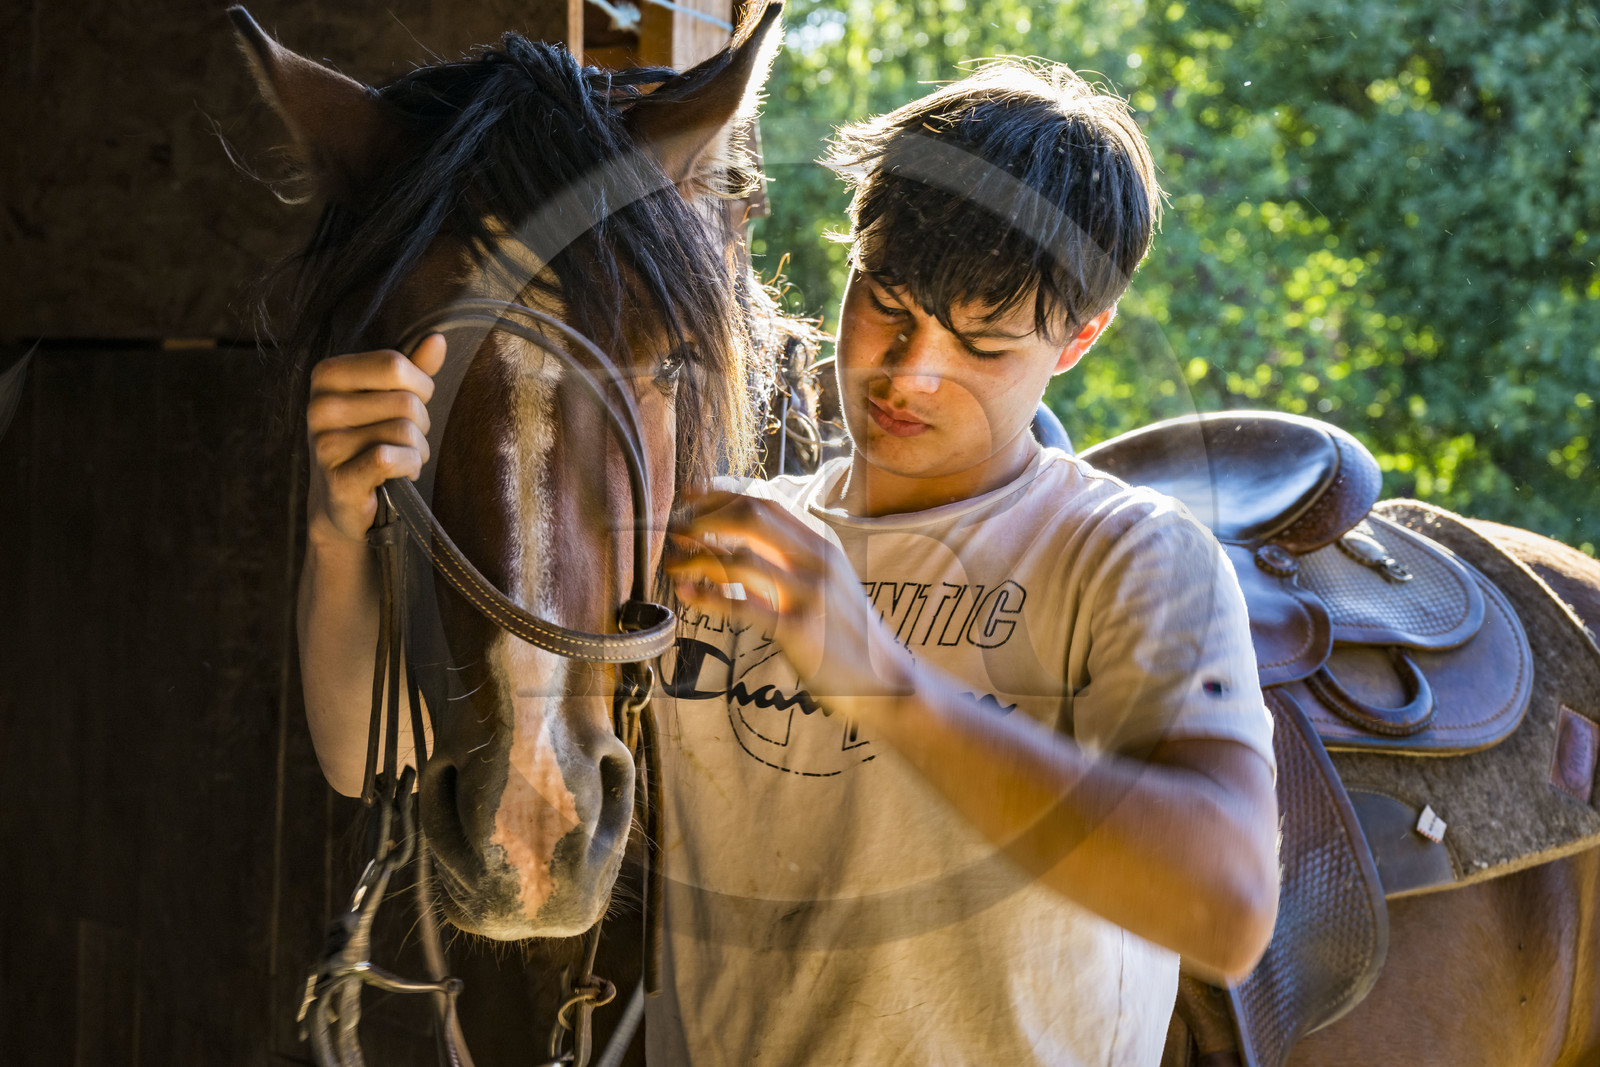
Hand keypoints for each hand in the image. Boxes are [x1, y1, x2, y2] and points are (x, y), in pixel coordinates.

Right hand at [305, 335, 445, 544]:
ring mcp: (326, 443)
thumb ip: (411, 369)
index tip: (411, 405)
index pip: (395, 364)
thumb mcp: (387, 399)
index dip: (419, 386)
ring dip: (418, 450)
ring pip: (405, 431)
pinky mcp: (339, 477)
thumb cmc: (369, 443)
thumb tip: (438, 339)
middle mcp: (320, 405)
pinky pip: (393, 458)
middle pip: (405, 401)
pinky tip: (400, 474)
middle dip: (420, 424)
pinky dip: (410, 466)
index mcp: (328, 375)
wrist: (342, 503)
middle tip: (404, 441)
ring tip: (401, 459)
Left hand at [665, 490, 914, 708]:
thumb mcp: (825, 584)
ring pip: (740, 558)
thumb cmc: (847, 634)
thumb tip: (732, 547)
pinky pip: (743, 605)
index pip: (766, 502)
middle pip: (751, 517)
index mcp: (822, 545)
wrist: (885, 679)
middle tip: (675, 530)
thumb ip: (787, 562)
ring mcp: (809, 593)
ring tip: (673, 566)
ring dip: (697, 559)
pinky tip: (688, 596)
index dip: (722, 494)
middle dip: (704, 518)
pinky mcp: (798, 629)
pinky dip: (708, 597)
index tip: (689, 496)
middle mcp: (817, 561)